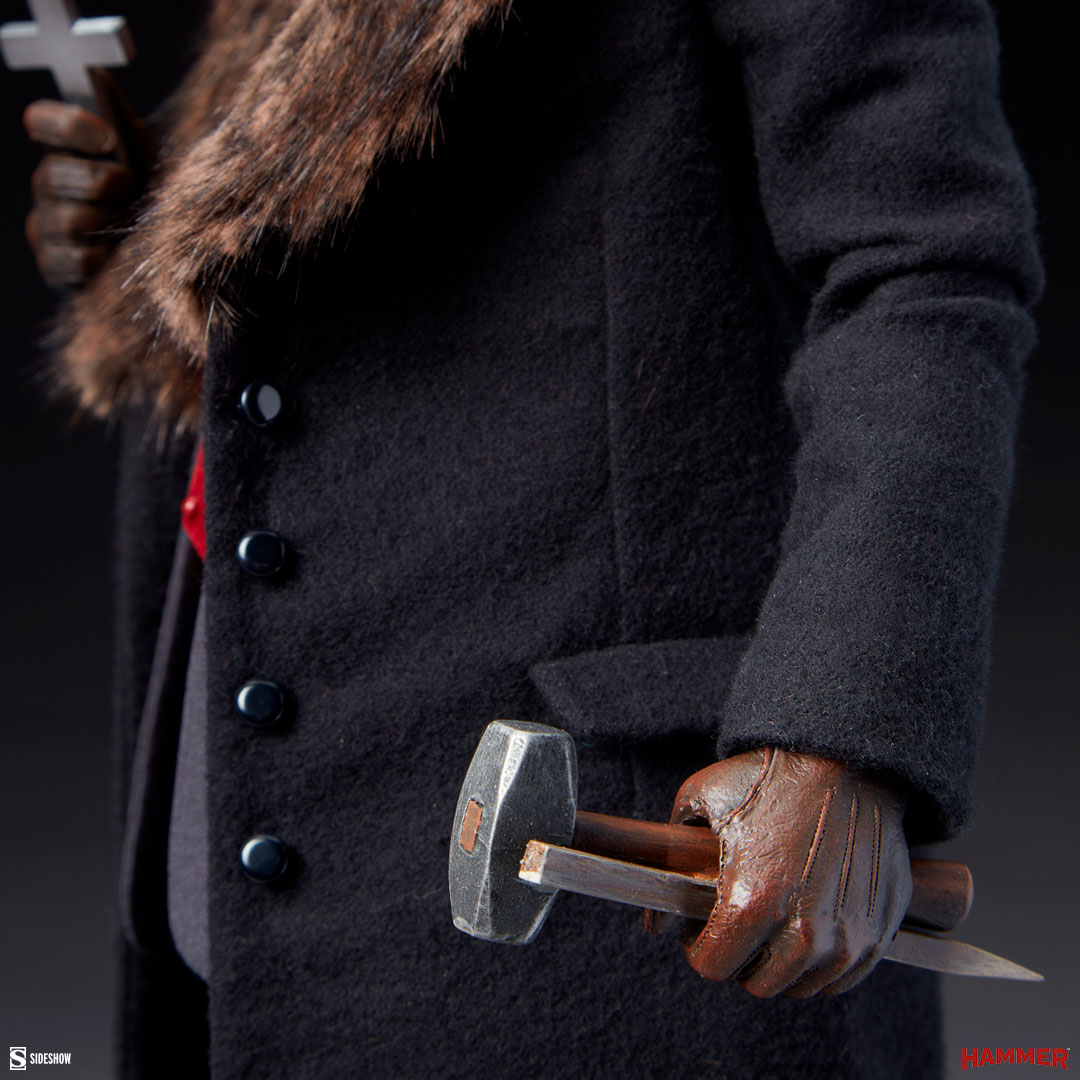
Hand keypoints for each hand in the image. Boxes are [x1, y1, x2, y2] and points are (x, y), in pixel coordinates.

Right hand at [23, 80, 156, 288]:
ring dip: (105, 222)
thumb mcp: (147, 157)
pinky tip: (116, 254)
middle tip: (130, 189)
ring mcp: (46, 226)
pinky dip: (102, 259)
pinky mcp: (54, 266)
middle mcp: (46, 185)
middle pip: (54, 175)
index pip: (42, 121)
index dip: (70, 126)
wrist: (168, 255)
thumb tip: (98, 77)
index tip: (108, 138)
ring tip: (125, 224)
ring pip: (66, 220)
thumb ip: (124, 123)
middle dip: (100, 182)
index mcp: (66, 150)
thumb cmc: (153, 199)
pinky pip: (74, 261)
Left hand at [671, 747, 910, 997]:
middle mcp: (805, 931)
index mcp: (752, 903)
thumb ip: (669, 862)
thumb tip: (655, 924)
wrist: (845, 757)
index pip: (713, 966)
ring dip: (782, 962)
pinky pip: (844, 975)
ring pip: (803, 985)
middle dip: (741, 958)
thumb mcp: (700, 799)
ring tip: (774, 919)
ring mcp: (848, 936)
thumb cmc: (769, 775)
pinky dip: (823, 961)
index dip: (698, 946)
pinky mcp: (880, 929)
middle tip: (739, 924)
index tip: (701, 926)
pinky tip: (809, 922)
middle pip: (759, 984)